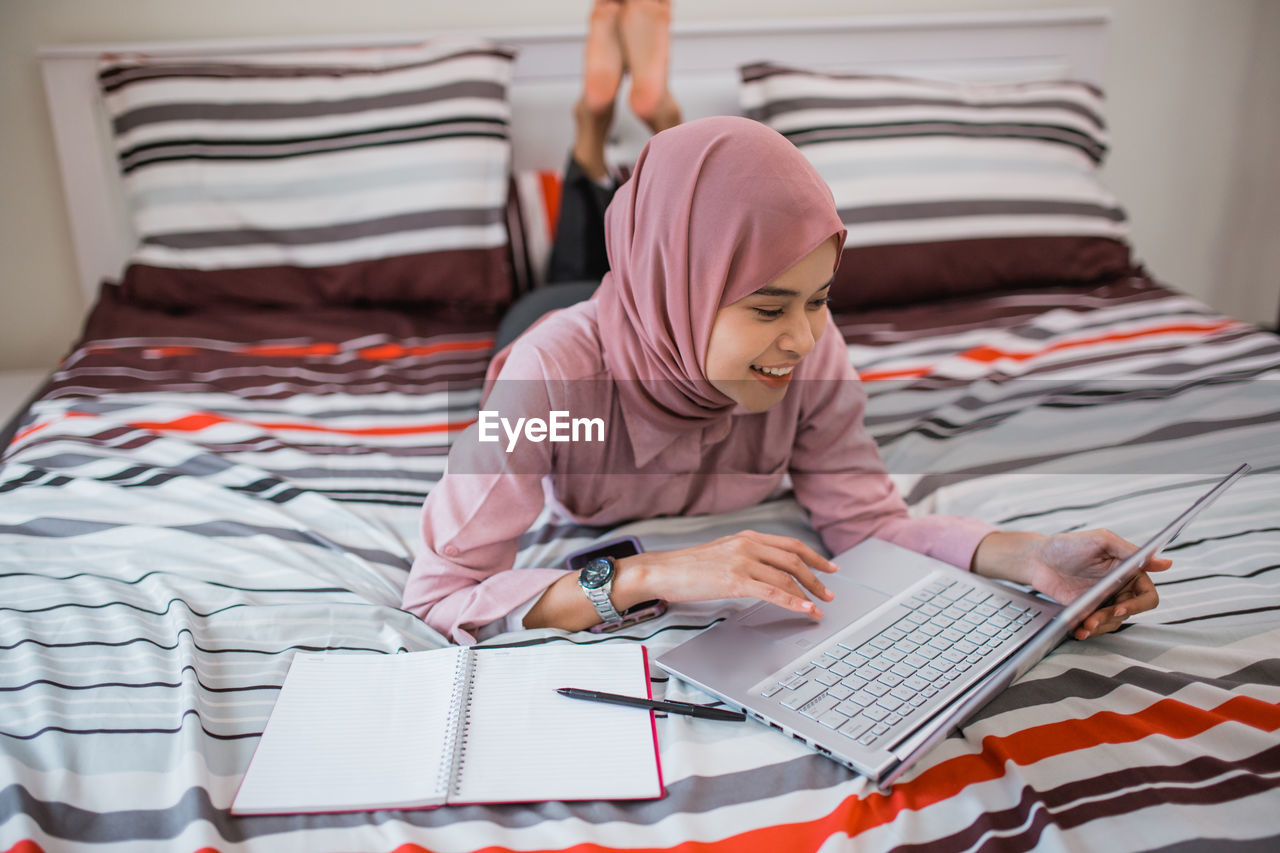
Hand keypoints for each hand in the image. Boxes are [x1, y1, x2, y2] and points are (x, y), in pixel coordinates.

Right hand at [617, 530, 837, 617]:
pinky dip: (792, 601)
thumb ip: (746, 556)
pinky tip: (804, 609)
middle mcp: (748, 545)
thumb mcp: (723, 552)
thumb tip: (769, 571)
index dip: (814, 557)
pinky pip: (772, 592)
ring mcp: (742, 561)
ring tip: (819, 608)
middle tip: (829, 594)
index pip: (790, 545)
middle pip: (794, 560)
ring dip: (808, 593)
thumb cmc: (689, 566)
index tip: (830, 568)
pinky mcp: (735, 580)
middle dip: (817, 578)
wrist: (663, 570)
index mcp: (747, 537)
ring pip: (786, 576)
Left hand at [975, 529, 1171, 639]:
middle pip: (1130, 612)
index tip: (1120, 608)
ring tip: (1083, 625)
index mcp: (1129, 572)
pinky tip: (1079, 630)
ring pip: (1113, 622)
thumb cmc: (1070, 545)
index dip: (1138, 605)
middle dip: (1113, 617)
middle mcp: (1120, 589)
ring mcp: (1103, 601)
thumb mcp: (1101, 541)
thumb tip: (1165, 563)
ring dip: (1100, 626)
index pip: (1147, 595)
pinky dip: (1089, 630)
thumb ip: (1130, 552)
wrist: (1038, 559)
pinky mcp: (1087, 611)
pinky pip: (1096, 626)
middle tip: (1094, 618)